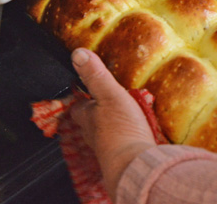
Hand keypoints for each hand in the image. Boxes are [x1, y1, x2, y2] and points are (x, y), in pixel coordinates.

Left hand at [70, 48, 156, 200]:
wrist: (136, 163)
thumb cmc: (120, 130)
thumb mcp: (110, 94)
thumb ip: (96, 75)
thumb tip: (78, 54)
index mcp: (88, 118)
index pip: (79, 107)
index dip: (82, 98)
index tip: (85, 91)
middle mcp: (94, 134)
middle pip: (91, 121)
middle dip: (98, 112)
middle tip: (108, 101)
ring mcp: (109, 146)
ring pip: (107, 132)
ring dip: (113, 124)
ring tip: (125, 114)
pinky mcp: (126, 154)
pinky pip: (124, 142)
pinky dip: (128, 135)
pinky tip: (139, 131)